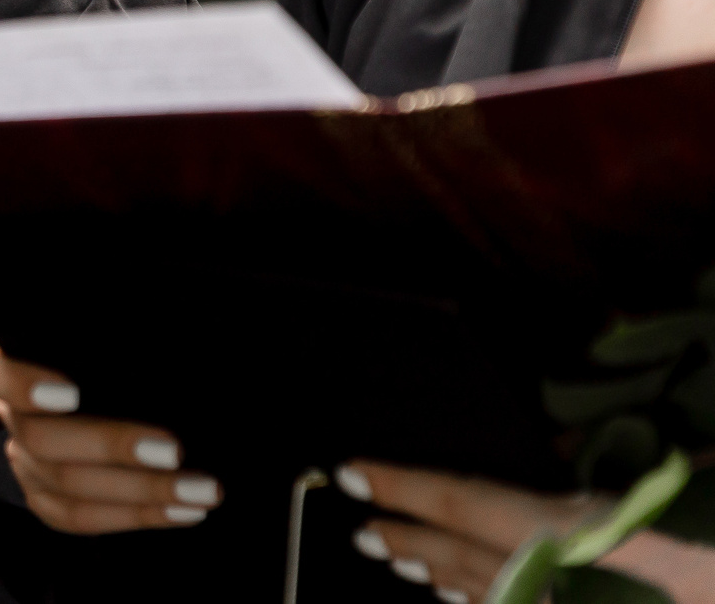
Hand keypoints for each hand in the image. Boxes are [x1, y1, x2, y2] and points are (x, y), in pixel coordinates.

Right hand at [0, 340, 220, 532]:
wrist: (117, 394)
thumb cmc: (114, 355)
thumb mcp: (103, 340)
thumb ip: (113, 345)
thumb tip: (165, 355)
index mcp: (8, 361)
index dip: (21, 385)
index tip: (73, 393)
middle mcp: (9, 414)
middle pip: (41, 439)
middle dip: (112, 447)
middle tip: (175, 450)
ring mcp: (23, 461)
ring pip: (66, 487)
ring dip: (143, 492)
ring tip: (201, 490)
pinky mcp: (43, 499)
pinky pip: (81, 519)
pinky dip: (137, 517)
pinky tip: (184, 512)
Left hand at [337, 459, 714, 602]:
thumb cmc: (707, 531)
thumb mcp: (668, 483)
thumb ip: (597, 465)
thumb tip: (551, 440)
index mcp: (576, 531)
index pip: (464, 502)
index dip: (403, 487)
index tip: (349, 473)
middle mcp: (566, 578)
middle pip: (471, 558)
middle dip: (416, 543)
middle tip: (364, 534)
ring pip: (497, 593)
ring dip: (448, 577)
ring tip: (404, 562)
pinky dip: (492, 599)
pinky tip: (466, 598)